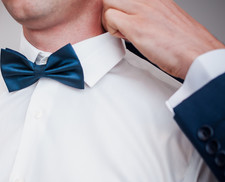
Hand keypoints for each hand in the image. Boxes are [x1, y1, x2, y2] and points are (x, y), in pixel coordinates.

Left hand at [101, 0, 224, 78]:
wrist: (196, 53)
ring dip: (109, 19)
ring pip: (108, 2)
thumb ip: (149, 15)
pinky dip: (112, 30)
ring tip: (122, 33)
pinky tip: (126, 39)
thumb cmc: (183, 43)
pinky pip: (110, 18)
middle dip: (110, 11)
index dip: (120, 8)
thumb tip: (134, 21)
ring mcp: (142, 9)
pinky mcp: (136, 25)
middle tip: (119, 26)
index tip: (124, 21)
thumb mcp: (166, 19)